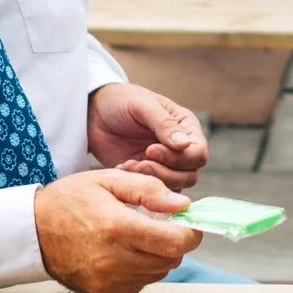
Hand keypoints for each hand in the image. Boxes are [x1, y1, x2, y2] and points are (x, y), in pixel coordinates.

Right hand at [32, 168, 200, 292]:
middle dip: (173, 242)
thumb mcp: (108, 180)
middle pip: (170, 260)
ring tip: (137, 237)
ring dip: (157, 255)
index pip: (175, 243)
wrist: (33, 232)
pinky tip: (123, 252)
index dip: (190, 233)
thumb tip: (183, 205)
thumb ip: (148, 190)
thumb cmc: (70, 201)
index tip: (187, 223)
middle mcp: (114, 261)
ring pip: (157, 273)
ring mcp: (108, 282)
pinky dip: (140, 269)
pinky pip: (139, 284)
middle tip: (159, 225)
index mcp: (118, 229)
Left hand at [86, 82, 208, 188]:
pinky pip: (153, 191)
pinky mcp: (147, 175)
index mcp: (186, 128)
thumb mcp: (142, 105)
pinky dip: (138, 186)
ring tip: (129, 165)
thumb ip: (164, 124)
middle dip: (165, 173)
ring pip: (174, 187)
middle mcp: (180, 149)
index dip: (179, 158)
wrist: (95, 113)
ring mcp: (164, 165)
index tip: (151, 150)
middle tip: (140, 162)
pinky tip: (122, 169)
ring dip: (151, 180)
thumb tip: (184, 144)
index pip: (198, 154)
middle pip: (190, 175)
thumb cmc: (121, 101)